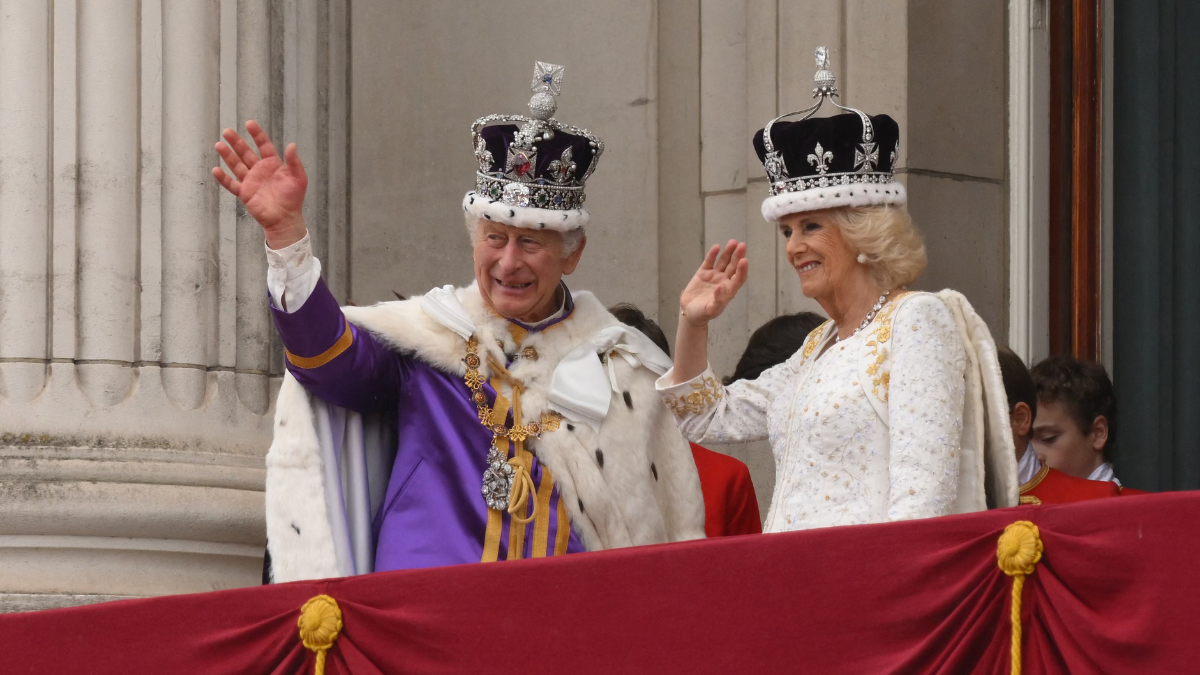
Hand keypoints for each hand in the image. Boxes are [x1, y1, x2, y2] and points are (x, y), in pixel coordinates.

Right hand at [213, 120, 307, 248]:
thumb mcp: (299, 178)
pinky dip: (223, 178)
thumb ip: (294, 162)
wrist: (285, 219)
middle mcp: (259, 170)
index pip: (263, 146)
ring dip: (227, 155)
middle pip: (246, 153)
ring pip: (236, 165)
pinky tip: (216, 170)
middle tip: (227, 131)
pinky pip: (231, 184)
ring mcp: (250, 181)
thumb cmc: (294, 198)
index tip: (249, 123)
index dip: (257, 134)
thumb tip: (292, 145)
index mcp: (273, 164)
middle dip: (237, 142)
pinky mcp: (244, 193)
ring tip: (219, 145)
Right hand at [679, 240, 747, 326]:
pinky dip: (712, 255)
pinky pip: (709, 262)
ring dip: (728, 252)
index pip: (739, 278)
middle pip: (733, 266)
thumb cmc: (702, 314)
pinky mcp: (703, 273)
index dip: (742, 270)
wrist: (690, 313)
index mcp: (728, 291)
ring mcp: (714, 276)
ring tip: (733, 242)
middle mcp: (723, 281)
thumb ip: (718, 300)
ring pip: (723, 262)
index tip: (744, 260)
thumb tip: (722, 287)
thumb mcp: (711, 310)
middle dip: (738, 256)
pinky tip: (716, 247)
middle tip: (742, 245)